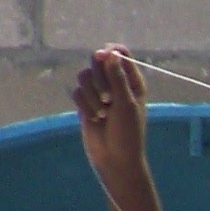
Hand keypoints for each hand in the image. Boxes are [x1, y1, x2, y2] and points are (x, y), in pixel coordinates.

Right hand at [73, 46, 149, 184]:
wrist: (114, 158)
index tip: (103, 56)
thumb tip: (109, 52)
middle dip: (99, 77)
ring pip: (85, 76)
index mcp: (132, 81)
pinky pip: (77, 91)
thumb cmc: (127, 132)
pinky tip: (94, 119)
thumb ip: (117, 77)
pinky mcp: (85, 102)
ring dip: (91, 94)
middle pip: (98, 61)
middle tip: (108, 97)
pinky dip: (84, 105)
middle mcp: (115, 83)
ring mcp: (99, 92)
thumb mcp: (126, 104)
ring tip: (102, 112)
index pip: (120, 54)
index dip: (110, 52)